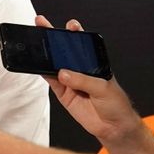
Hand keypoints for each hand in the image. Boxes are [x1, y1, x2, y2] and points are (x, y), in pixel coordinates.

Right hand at [35, 16, 148, 150]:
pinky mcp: (64, 93)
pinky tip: (38, 65)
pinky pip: (51, 81)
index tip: (70, 25)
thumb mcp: (103, 88)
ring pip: (55, 64)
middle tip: (42, 25)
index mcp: (94, 62)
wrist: (114, 127)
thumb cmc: (116, 104)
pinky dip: (44, 73)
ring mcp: (71, 81)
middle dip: (53, 38)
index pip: (83, 44)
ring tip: (36, 44)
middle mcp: (81, 69)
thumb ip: (83, 80)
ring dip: (45, 54)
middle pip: (65, 51)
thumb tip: (64, 74)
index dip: (76, 33)